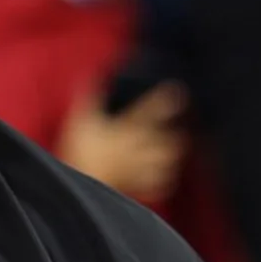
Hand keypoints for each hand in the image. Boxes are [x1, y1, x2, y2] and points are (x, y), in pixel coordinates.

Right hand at [56, 81, 187, 202]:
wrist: (82, 181)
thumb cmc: (81, 149)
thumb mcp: (80, 118)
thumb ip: (89, 96)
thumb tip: (91, 75)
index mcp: (126, 130)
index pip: (148, 111)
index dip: (163, 100)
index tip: (177, 91)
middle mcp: (137, 149)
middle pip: (166, 143)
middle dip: (175, 136)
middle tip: (180, 131)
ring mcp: (137, 168)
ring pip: (165, 164)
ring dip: (172, 158)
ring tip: (176, 153)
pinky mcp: (134, 186)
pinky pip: (156, 185)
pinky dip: (162, 181)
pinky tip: (164, 178)